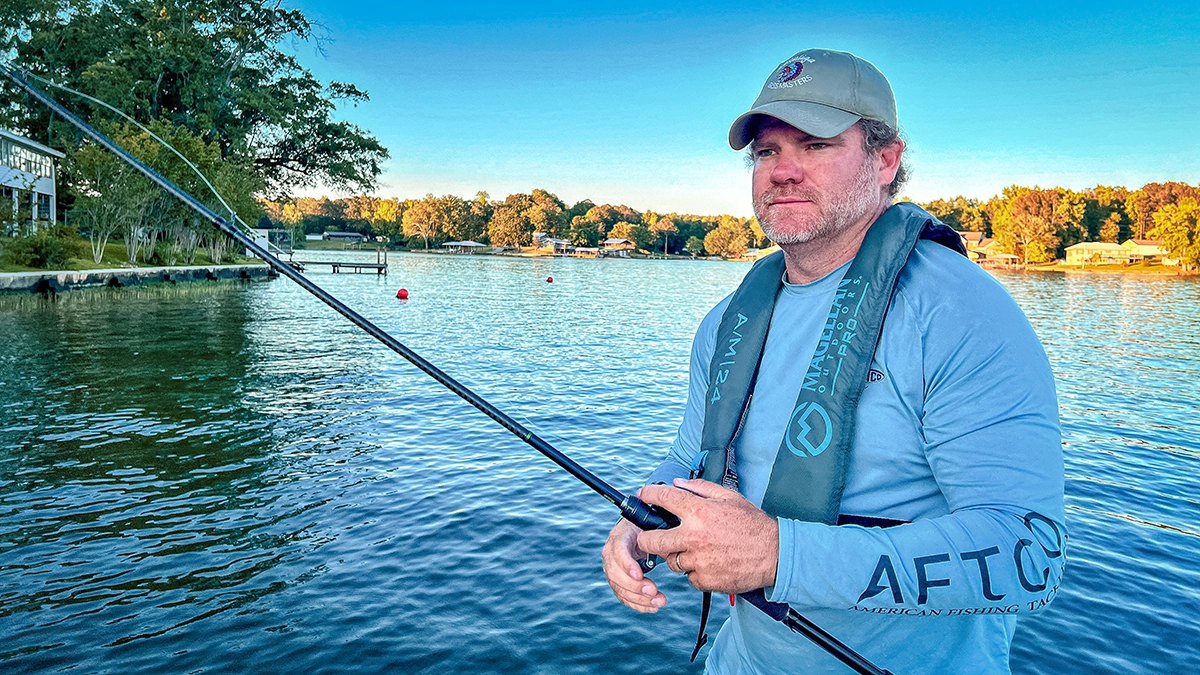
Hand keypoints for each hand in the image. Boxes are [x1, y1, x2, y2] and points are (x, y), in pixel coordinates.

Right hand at [602, 518, 667, 612]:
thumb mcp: (654, 526)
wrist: (639, 531)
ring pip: (618, 588)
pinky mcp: (618, 581)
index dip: (627, 564)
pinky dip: (637, 604)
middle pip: (615, 573)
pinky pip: (623, 596)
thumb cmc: (648, 528)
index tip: (639, 575)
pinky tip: (652, 608)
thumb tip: (669, 555)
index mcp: (620, 536)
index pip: (618, 551)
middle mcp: (611, 553)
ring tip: (659, 602)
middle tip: (653, 591)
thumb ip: (659, 540)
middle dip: (634, 586)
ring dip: (638, 599)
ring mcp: (612, 568)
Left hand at [636, 478, 778, 593]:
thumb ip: (701, 489)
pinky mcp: (704, 580)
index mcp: (699, 512)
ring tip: (695, 550)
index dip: (648, 495)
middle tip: (651, 536)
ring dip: (677, 555)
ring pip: (671, 560)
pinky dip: (694, 571)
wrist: (775, 554)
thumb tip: (678, 484)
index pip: (663, 499)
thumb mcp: (729, 497)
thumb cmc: (753, 524)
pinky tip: (708, 563)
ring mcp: (697, 560)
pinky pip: (688, 576)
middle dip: (647, 538)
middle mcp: (693, 537)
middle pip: (651, 540)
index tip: (643, 496)